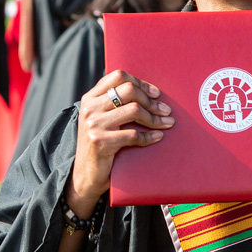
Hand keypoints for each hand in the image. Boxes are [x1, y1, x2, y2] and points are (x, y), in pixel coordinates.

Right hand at [67, 70, 174, 212]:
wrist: (84, 175)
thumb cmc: (100, 145)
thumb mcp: (101, 119)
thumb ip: (114, 104)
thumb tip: (149, 92)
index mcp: (90, 98)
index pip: (118, 76)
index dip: (141, 82)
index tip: (156, 93)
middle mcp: (90, 107)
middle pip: (129, 90)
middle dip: (151, 101)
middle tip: (165, 110)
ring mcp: (93, 124)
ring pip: (134, 110)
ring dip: (155, 118)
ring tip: (167, 123)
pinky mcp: (100, 141)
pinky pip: (134, 134)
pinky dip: (150, 136)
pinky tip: (158, 137)